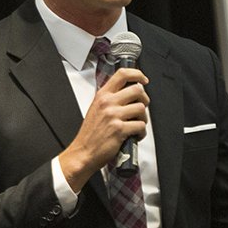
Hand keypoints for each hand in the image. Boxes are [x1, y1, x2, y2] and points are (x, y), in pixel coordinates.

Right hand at [59, 68, 149, 191]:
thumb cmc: (90, 134)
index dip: (137, 74)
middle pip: (137, 90)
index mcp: (102, 95)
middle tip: (141, 107)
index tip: (143, 79)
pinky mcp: (120, 129)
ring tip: (137, 124)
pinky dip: (141, 132)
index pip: (122, 74)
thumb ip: (110, 98)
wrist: (83, 152)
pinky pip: (140, 126)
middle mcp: (108, 103)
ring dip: (143, 118)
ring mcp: (114, 115)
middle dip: (144, 99)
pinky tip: (135, 135)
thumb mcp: (96, 109)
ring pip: (141, 108)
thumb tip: (129, 92)